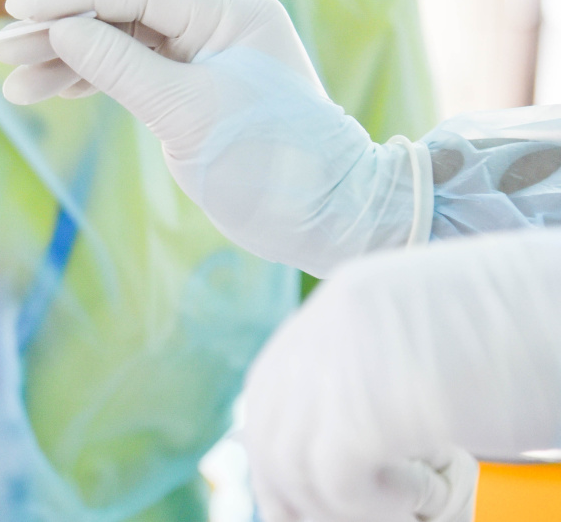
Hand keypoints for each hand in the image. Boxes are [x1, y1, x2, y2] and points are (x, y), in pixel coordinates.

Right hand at [0, 0, 420, 275]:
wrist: (325, 220)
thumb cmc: (272, 162)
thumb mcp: (188, 111)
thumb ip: (120, 66)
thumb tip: (61, 30)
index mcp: (231, 14)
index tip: (21, 6)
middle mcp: (217, 27)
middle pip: (123, 17)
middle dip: (63, 33)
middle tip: (5, 49)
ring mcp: (202, 60)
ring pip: (120, 48)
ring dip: (68, 64)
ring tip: (15, 82)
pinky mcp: (190, 94)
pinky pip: (130, 77)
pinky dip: (91, 84)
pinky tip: (49, 91)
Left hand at [244, 233, 560, 520]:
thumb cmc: (537, 335)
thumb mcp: (437, 343)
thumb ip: (379, 375)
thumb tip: (341, 452)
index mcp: (345, 301)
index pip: (270, 387)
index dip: (276, 449)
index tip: (297, 494)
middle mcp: (333, 320)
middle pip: (269, 426)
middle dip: (291, 489)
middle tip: (341, 518)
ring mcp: (349, 354)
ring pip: (291, 462)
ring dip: (338, 504)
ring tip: (402, 506)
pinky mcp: (375, 399)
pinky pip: (333, 479)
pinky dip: (371, 505)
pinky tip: (421, 494)